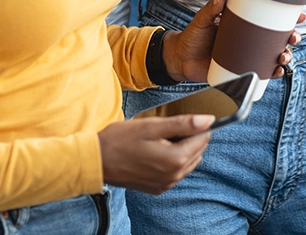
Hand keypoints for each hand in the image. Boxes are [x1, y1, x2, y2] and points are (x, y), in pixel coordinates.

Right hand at [98, 115, 212, 193]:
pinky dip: (173, 159)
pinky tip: (157, 150)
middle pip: (197, 151)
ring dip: (182, 148)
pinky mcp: (157, 187)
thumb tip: (208, 120)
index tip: (184, 118)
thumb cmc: (122, 140)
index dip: (197, 125)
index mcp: (176, 160)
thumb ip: (183, 124)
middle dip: (190, 137)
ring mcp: (165, 184)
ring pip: (188, 162)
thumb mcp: (153, 126)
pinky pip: (175, 172)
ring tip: (161, 137)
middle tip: (168, 127)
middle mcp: (174, 176)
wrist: (98, 161)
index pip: (203, 139)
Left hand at [162, 0, 305, 82]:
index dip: (287, 17)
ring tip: (283, 57)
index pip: (269, 18)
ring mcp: (247, 56)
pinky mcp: (241, 71)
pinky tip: (277, 73)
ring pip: (273, 56)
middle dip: (291, 37)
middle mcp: (249, 39)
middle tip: (293, 37)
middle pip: (277, 38)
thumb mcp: (201, 21)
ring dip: (285, 56)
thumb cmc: (192, 36)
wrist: (180, 59)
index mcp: (243, 24)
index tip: (299, 14)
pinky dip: (272, 73)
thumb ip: (210, 10)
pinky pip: (262, 73)